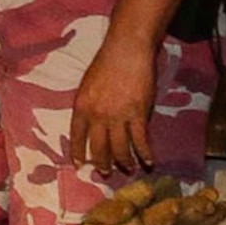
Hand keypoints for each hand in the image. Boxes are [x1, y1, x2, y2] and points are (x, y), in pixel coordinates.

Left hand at [68, 38, 157, 173]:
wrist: (126, 51)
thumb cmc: (106, 64)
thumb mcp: (88, 85)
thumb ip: (89, 105)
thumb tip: (92, 123)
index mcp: (82, 107)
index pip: (77, 136)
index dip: (78, 153)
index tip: (80, 165)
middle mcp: (97, 116)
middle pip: (99, 148)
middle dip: (102, 163)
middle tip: (106, 173)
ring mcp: (118, 117)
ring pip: (120, 149)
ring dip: (124, 162)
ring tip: (128, 169)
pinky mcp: (138, 115)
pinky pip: (140, 141)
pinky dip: (144, 154)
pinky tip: (148, 162)